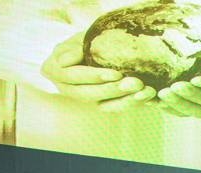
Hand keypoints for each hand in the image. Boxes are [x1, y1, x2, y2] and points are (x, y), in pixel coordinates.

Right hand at [40, 32, 155, 110]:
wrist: (96, 45)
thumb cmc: (86, 38)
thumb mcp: (79, 37)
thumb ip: (73, 48)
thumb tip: (65, 61)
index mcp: (53, 70)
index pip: (73, 76)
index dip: (94, 76)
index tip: (116, 74)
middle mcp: (65, 88)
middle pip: (89, 94)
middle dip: (114, 90)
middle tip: (136, 83)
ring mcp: (83, 98)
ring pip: (103, 104)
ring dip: (127, 100)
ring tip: (146, 91)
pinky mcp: (100, 103)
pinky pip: (115, 107)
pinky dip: (132, 102)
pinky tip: (148, 96)